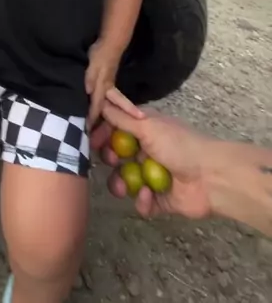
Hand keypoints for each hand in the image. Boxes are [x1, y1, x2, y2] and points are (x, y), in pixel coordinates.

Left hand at [85, 39, 119, 129]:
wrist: (110, 44)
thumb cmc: (100, 55)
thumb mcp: (92, 65)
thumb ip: (90, 78)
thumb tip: (88, 92)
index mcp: (103, 87)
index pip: (97, 106)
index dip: (92, 118)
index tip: (88, 130)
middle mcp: (107, 89)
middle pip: (111, 108)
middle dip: (111, 123)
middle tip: (113, 137)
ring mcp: (109, 86)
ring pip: (110, 104)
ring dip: (111, 115)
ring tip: (109, 127)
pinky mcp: (108, 83)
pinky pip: (108, 98)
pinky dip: (107, 105)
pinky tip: (104, 108)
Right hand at [90, 88, 212, 220]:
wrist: (211, 177)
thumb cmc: (180, 145)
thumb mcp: (148, 126)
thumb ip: (121, 118)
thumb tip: (100, 100)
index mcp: (146, 130)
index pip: (116, 129)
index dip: (103, 134)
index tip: (92, 140)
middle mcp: (147, 151)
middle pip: (117, 156)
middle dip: (110, 160)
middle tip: (113, 161)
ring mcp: (152, 176)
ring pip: (125, 182)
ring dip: (120, 185)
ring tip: (124, 188)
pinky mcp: (159, 199)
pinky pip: (142, 203)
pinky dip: (142, 201)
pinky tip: (149, 196)